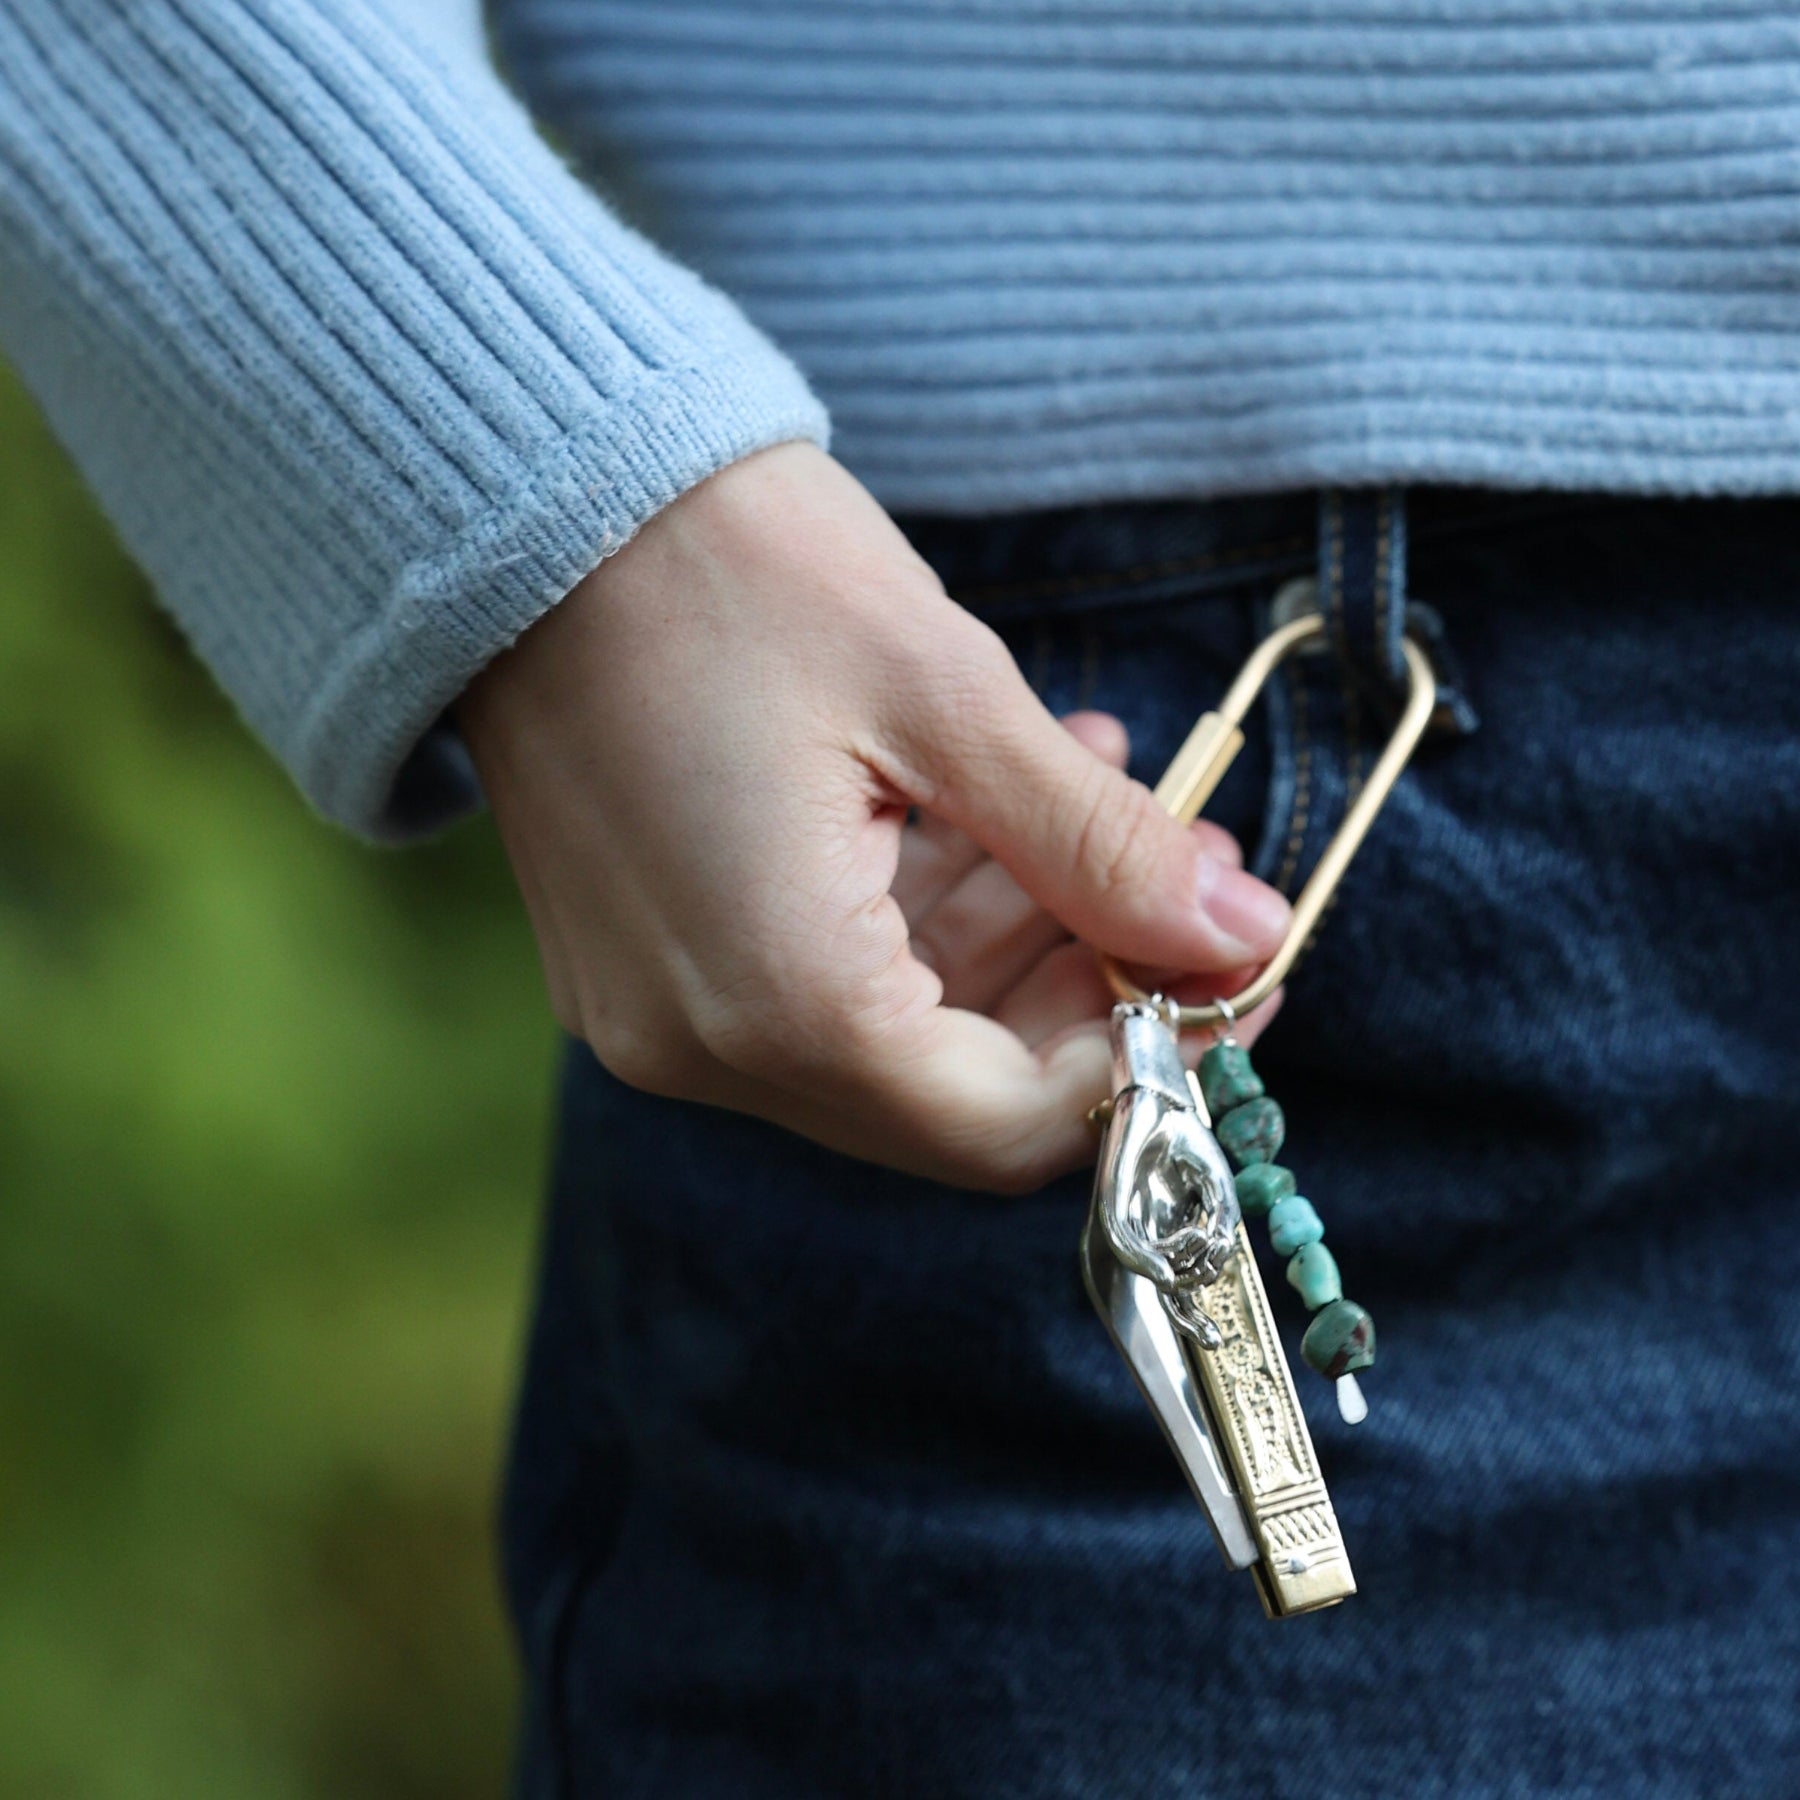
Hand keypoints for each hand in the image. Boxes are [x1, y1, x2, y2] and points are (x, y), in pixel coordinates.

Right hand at [459, 443, 1288, 1189]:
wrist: (523, 496)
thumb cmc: (727, 567)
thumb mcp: (947, 697)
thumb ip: (1103, 845)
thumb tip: (1243, 936)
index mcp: (777, 998)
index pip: (1007, 1124)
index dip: (1150, 1059)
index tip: (1233, 966)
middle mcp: (702, 1044)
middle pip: (952, 1095)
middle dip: (1086, 996)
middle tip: (1175, 880)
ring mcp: (662, 1008)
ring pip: (892, 1041)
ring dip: (1011, 944)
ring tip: (1092, 802)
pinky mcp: (648, 959)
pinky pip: (818, 987)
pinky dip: (919, 921)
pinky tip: (990, 810)